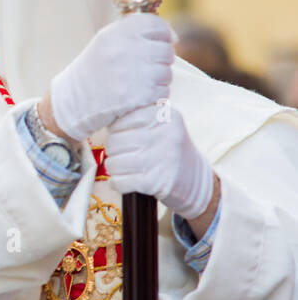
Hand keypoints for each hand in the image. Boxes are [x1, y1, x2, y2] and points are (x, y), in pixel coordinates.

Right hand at [49, 14, 173, 140]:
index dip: (163, 35)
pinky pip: (162, 92)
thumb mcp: (107, 42)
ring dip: (158, 81)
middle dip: (160, 62)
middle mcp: (126, 49)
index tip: (160, 44)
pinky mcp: (138, 95)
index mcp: (117, 33)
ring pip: (166, 73)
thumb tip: (173, 37)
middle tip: (143, 70)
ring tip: (137, 84)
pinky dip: (154, 97)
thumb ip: (135, 35)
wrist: (73, 102)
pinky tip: (137, 97)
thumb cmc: (93, 72)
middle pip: (165, 51)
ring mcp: (133, 73)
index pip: (156, 25)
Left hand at [105, 103, 214, 220]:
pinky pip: (119, 181)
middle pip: (114, 142)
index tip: (125, 138)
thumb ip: (137, 117)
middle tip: (125, 155)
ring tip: (126, 168)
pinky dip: (118, 183)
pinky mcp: (155, 182)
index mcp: (163, 115)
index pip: (120, 120)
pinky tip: (126, 181)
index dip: (116, 132)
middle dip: (114, 152)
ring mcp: (160, 159)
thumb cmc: (169, 151)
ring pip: (114, 163)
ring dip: (114, 169)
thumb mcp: (160, 126)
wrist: (196, 181)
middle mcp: (163, 134)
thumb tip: (102, 119)